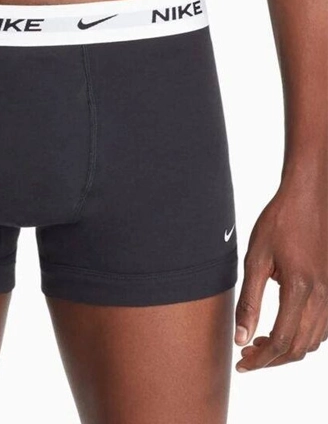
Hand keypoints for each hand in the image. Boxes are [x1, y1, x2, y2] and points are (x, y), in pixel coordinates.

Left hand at [235, 172, 327, 370]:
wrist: (308, 198)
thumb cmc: (278, 223)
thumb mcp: (255, 259)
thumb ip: (249, 301)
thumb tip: (240, 336)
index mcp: (302, 290)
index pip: (282, 342)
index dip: (260, 359)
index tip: (242, 363)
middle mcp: (324, 298)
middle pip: (300, 347)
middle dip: (272, 359)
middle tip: (247, 356)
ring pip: (314, 341)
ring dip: (287, 349)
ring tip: (259, 343)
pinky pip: (323, 326)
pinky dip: (302, 336)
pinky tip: (281, 328)